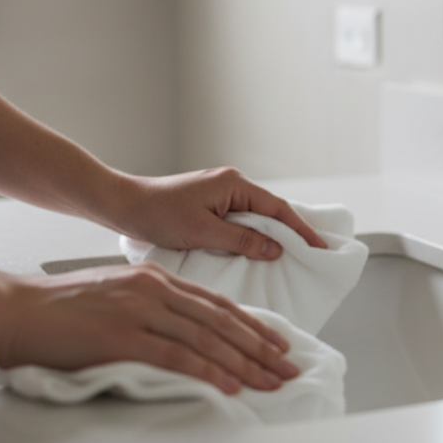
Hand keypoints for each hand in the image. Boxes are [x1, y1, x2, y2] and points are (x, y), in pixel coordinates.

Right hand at [0, 262, 299, 393]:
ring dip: (245, 363)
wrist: (15, 309)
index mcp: (156, 279)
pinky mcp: (123, 336)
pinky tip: (230, 384)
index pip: (216, 303)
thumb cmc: (61, 307)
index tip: (276, 342)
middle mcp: (156, 290)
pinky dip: (208, 371)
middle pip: (222, 321)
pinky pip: (177, 357)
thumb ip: (152, 305)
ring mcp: (140, 312)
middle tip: (288, 366)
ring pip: (207, 339)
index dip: (251, 324)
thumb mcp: (117, 293)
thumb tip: (184, 331)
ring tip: (271, 380)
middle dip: (260, 346)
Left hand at [107, 167, 327, 259]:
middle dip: (291, 233)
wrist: (122, 206)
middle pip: (270, 212)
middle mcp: (231, 184)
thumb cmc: (157, 215)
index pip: (278, 208)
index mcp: (234, 183)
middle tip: (312, 257)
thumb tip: (276, 250)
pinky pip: (240, 222)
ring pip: (255, 218)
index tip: (320, 248)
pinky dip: (252, 237)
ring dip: (270, 237)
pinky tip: (257, 253)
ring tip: (291, 259)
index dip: (301, 229)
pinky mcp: (210, 206)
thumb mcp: (202, 231)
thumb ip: (241, 240)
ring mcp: (220, 194)